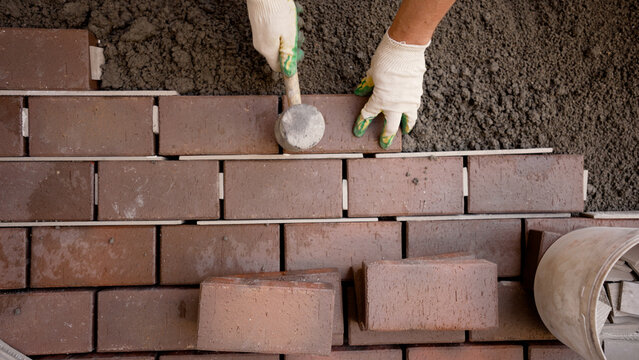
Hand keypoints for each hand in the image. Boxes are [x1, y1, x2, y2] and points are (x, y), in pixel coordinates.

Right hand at [246, 0, 302, 76]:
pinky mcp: (259, 25)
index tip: (298, 53)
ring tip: (296, 19)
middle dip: (292, 43)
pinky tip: (290, 14)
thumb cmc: (275, 11)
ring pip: (278, 39)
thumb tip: (290, 70)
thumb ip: (289, 52)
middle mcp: (261, 45)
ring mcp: (259, 34)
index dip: (289, 63)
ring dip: (290, 31)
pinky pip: (274, 30)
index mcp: (268, 50)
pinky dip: (283, 24)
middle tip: (300, 32)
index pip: (278, 67)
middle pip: (280, 51)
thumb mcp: (288, 34)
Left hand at [353, 32, 429, 148]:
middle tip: (384, 144)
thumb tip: (359, 92)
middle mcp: (395, 104)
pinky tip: (411, 113)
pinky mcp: (417, 93)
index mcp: (380, 100)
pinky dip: (412, 112)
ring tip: (405, 131)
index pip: (368, 115)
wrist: (406, 49)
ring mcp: (408, 100)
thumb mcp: (372, 73)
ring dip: (405, 126)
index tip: (358, 131)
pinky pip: (414, 107)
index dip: (362, 124)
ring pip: (408, 120)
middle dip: (386, 137)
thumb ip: (367, 85)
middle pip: (390, 126)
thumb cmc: (386, 59)